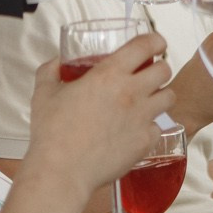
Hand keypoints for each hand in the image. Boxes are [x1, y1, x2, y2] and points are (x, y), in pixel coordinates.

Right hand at [26, 38, 174, 193]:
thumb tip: (56, 63)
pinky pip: (159, 128)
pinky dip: (151, 126)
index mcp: (109, 74)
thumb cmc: (52, 132)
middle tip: (148, 75)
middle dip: (159, 68)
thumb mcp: (44, 93)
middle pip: (164, 70)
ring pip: (169, 97)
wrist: (62, 171)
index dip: (155, 41)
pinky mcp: (145, 142)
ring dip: (160, 95)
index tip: (155, 44)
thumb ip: (50, 71)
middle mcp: (131, 92)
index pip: (145, 46)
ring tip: (147, 101)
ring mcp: (141, 118)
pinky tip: (137, 129)